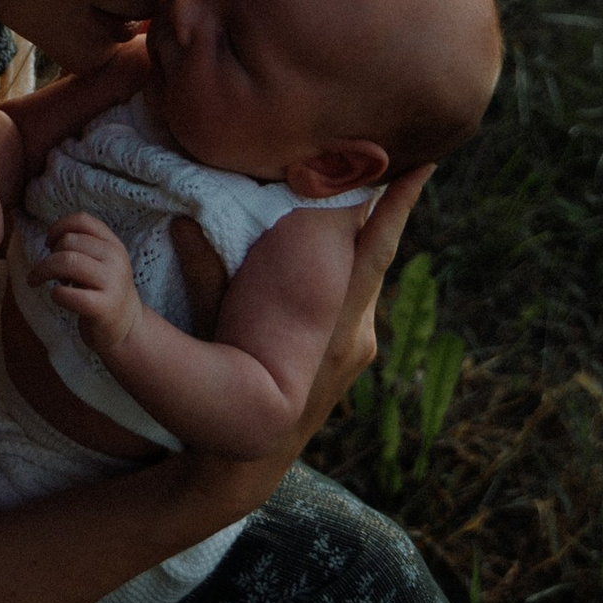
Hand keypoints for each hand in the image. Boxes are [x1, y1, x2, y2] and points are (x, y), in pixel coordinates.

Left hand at [30, 212, 138, 353]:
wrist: (128, 327)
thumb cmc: (105, 291)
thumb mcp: (102, 261)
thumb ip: (84, 245)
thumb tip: (51, 238)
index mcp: (113, 244)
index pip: (81, 220)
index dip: (58, 227)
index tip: (48, 244)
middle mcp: (115, 259)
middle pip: (68, 241)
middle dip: (49, 255)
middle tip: (47, 272)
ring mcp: (112, 282)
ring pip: (67, 262)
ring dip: (44, 271)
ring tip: (40, 281)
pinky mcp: (104, 307)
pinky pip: (68, 293)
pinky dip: (55, 293)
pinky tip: (57, 296)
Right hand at [171, 165, 433, 526]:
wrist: (245, 460)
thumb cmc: (227, 393)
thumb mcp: (212, 331)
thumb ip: (204, 277)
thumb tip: (183, 220)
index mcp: (338, 324)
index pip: (374, 249)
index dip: (396, 204)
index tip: (419, 159)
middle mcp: (360, 330)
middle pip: (380, 250)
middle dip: (391, 198)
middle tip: (407, 141)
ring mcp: (360, 341)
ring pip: (370, 268)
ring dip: (372, 223)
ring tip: (381, 166)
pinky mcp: (352, 346)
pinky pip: (360, 286)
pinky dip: (356, 250)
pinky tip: (347, 224)